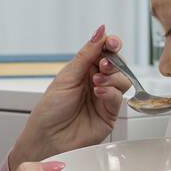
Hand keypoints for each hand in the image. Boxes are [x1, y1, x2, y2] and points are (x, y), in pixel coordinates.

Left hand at [15, 24, 131, 162]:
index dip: (110, 44)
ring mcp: (103, 98)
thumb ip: (87, 54)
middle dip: (112, 61)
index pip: (103, 51)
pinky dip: (110, 92)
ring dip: (111, 77)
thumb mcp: (67, 77)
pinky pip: (119, 97)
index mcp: (82, 70)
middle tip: (102, 65)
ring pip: (122, 80)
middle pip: (117, 64)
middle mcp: (95, 82)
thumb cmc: (50, 110)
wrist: (48, 138)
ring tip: (96, 82)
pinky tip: (98, 93)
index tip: (111, 42)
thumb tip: (100, 31)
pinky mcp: (109, 114)